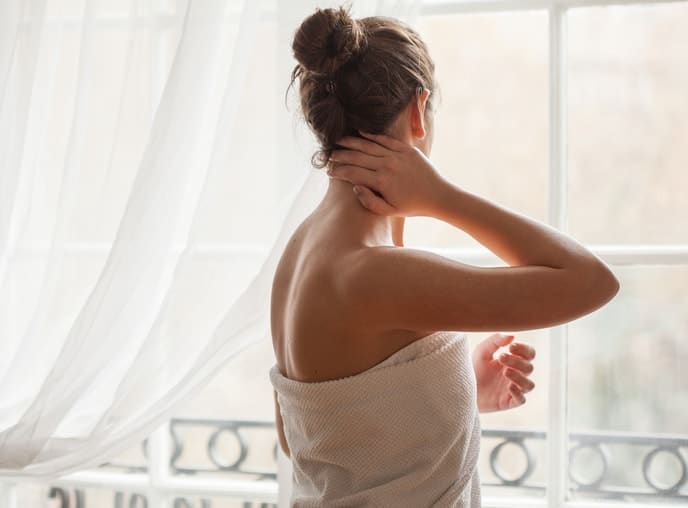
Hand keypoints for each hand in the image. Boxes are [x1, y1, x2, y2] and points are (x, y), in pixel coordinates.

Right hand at [326, 130, 446, 216]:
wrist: (438, 195)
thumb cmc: (412, 206)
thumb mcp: (390, 211)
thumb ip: (369, 202)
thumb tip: (355, 187)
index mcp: (381, 182)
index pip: (352, 173)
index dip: (338, 171)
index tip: (329, 171)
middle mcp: (387, 165)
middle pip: (357, 156)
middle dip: (340, 155)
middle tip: (329, 156)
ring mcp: (397, 155)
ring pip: (368, 145)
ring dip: (351, 142)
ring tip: (338, 141)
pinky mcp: (406, 149)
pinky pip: (385, 139)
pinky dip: (371, 135)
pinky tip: (360, 133)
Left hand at [471, 333, 535, 412]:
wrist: (460, 387)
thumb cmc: (472, 368)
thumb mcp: (482, 351)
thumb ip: (495, 341)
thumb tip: (512, 336)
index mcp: (512, 361)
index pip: (529, 354)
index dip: (524, 349)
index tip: (511, 346)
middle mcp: (515, 375)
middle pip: (529, 368)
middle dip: (517, 362)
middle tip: (501, 357)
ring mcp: (513, 389)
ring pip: (529, 385)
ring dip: (520, 377)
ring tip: (505, 372)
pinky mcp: (508, 402)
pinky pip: (521, 400)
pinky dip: (518, 393)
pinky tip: (509, 386)